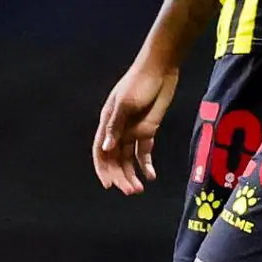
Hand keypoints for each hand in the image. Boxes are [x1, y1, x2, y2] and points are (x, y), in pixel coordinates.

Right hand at [93, 56, 179, 194]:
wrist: (160, 70)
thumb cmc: (139, 82)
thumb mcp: (125, 103)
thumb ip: (116, 125)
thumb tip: (107, 147)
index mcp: (107, 123)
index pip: (101, 151)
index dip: (103, 168)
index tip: (109, 185)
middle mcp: (118, 130)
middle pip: (115, 159)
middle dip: (121, 176)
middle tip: (131, 191)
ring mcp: (133, 131)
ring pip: (128, 159)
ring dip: (132, 174)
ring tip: (139, 189)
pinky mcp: (148, 130)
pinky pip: (144, 152)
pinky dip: (146, 165)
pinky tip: (150, 176)